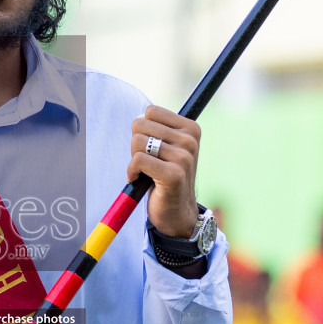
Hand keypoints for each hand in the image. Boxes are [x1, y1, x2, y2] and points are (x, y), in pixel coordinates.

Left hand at [128, 105, 200, 237]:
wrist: (177, 212)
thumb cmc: (165, 176)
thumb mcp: (166, 147)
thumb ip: (156, 129)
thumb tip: (139, 117)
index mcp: (191, 128)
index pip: (151, 111)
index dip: (143, 130)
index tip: (152, 148)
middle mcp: (190, 140)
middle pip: (140, 124)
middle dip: (136, 144)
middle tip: (148, 162)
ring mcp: (183, 157)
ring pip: (137, 142)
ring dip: (134, 159)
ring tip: (146, 172)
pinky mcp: (173, 174)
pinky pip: (137, 160)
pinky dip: (131, 172)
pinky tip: (140, 181)